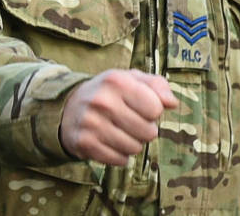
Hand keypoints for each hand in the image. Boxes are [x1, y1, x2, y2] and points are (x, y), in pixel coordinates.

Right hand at [60, 69, 178, 165]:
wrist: (67, 107)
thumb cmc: (108, 93)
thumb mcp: (131, 79)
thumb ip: (157, 85)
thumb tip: (172, 103)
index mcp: (116, 81)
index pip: (156, 109)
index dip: (152, 111)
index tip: (139, 107)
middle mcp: (102, 101)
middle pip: (149, 132)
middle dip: (144, 130)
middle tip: (130, 122)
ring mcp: (91, 123)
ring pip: (135, 148)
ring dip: (132, 143)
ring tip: (119, 132)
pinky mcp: (84, 143)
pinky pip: (120, 160)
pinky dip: (119, 155)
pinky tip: (109, 142)